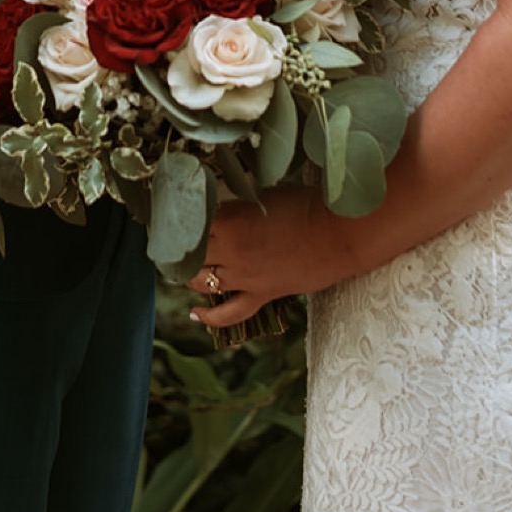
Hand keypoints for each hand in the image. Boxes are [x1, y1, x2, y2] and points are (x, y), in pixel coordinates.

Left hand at [186, 187, 360, 329]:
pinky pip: (229, 313)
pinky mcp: (261, 295)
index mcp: (231, 219)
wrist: (340, 232)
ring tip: (184, 267)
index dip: (178, 220)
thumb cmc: (306, 204)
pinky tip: (195, 313)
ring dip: (190, 274)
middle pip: (189, 253)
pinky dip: (209, 316)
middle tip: (173, 242)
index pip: (190, 224)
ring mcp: (245, 277)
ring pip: (202, 282)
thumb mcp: (265, 195)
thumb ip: (237, 205)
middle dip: (179, 247)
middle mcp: (231, 250)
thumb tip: (219, 209)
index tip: (171, 216)